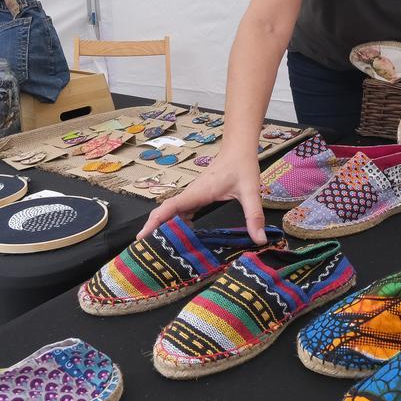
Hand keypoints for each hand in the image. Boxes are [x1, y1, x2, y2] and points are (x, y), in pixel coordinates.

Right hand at [135, 147, 267, 243]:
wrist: (238, 149)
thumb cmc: (242, 166)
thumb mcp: (251, 191)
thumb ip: (254, 215)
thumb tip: (259, 239)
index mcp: (198, 192)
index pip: (170, 207)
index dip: (155, 221)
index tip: (142, 236)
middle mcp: (191, 194)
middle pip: (166, 212)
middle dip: (154, 229)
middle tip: (146, 251)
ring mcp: (193, 195)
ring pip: (173, 212)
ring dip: (164, 227)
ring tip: (159, 248)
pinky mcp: (198, 197)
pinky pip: (182, 211)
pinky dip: (176, 223)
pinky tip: (180, 236)